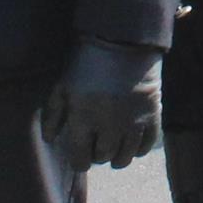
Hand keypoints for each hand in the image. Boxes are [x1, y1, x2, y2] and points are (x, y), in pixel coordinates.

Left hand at [41, 38, 160, 171]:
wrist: (122, 41)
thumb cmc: (86, 63)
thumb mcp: (62, 86)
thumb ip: (53, 115)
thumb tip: (51, 139)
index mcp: (83, 119)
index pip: (80, 158)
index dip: (79, 161)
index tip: (80, 157)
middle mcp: (108, 126)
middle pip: (103, 157)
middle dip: (97, 155)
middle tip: (96, 147)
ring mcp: (133, 122)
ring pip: (125, 156)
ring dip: (117, 158)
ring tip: (113, 152)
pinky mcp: (152, 115)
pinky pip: (146, 145)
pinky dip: (139, 149)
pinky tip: (132, 144)